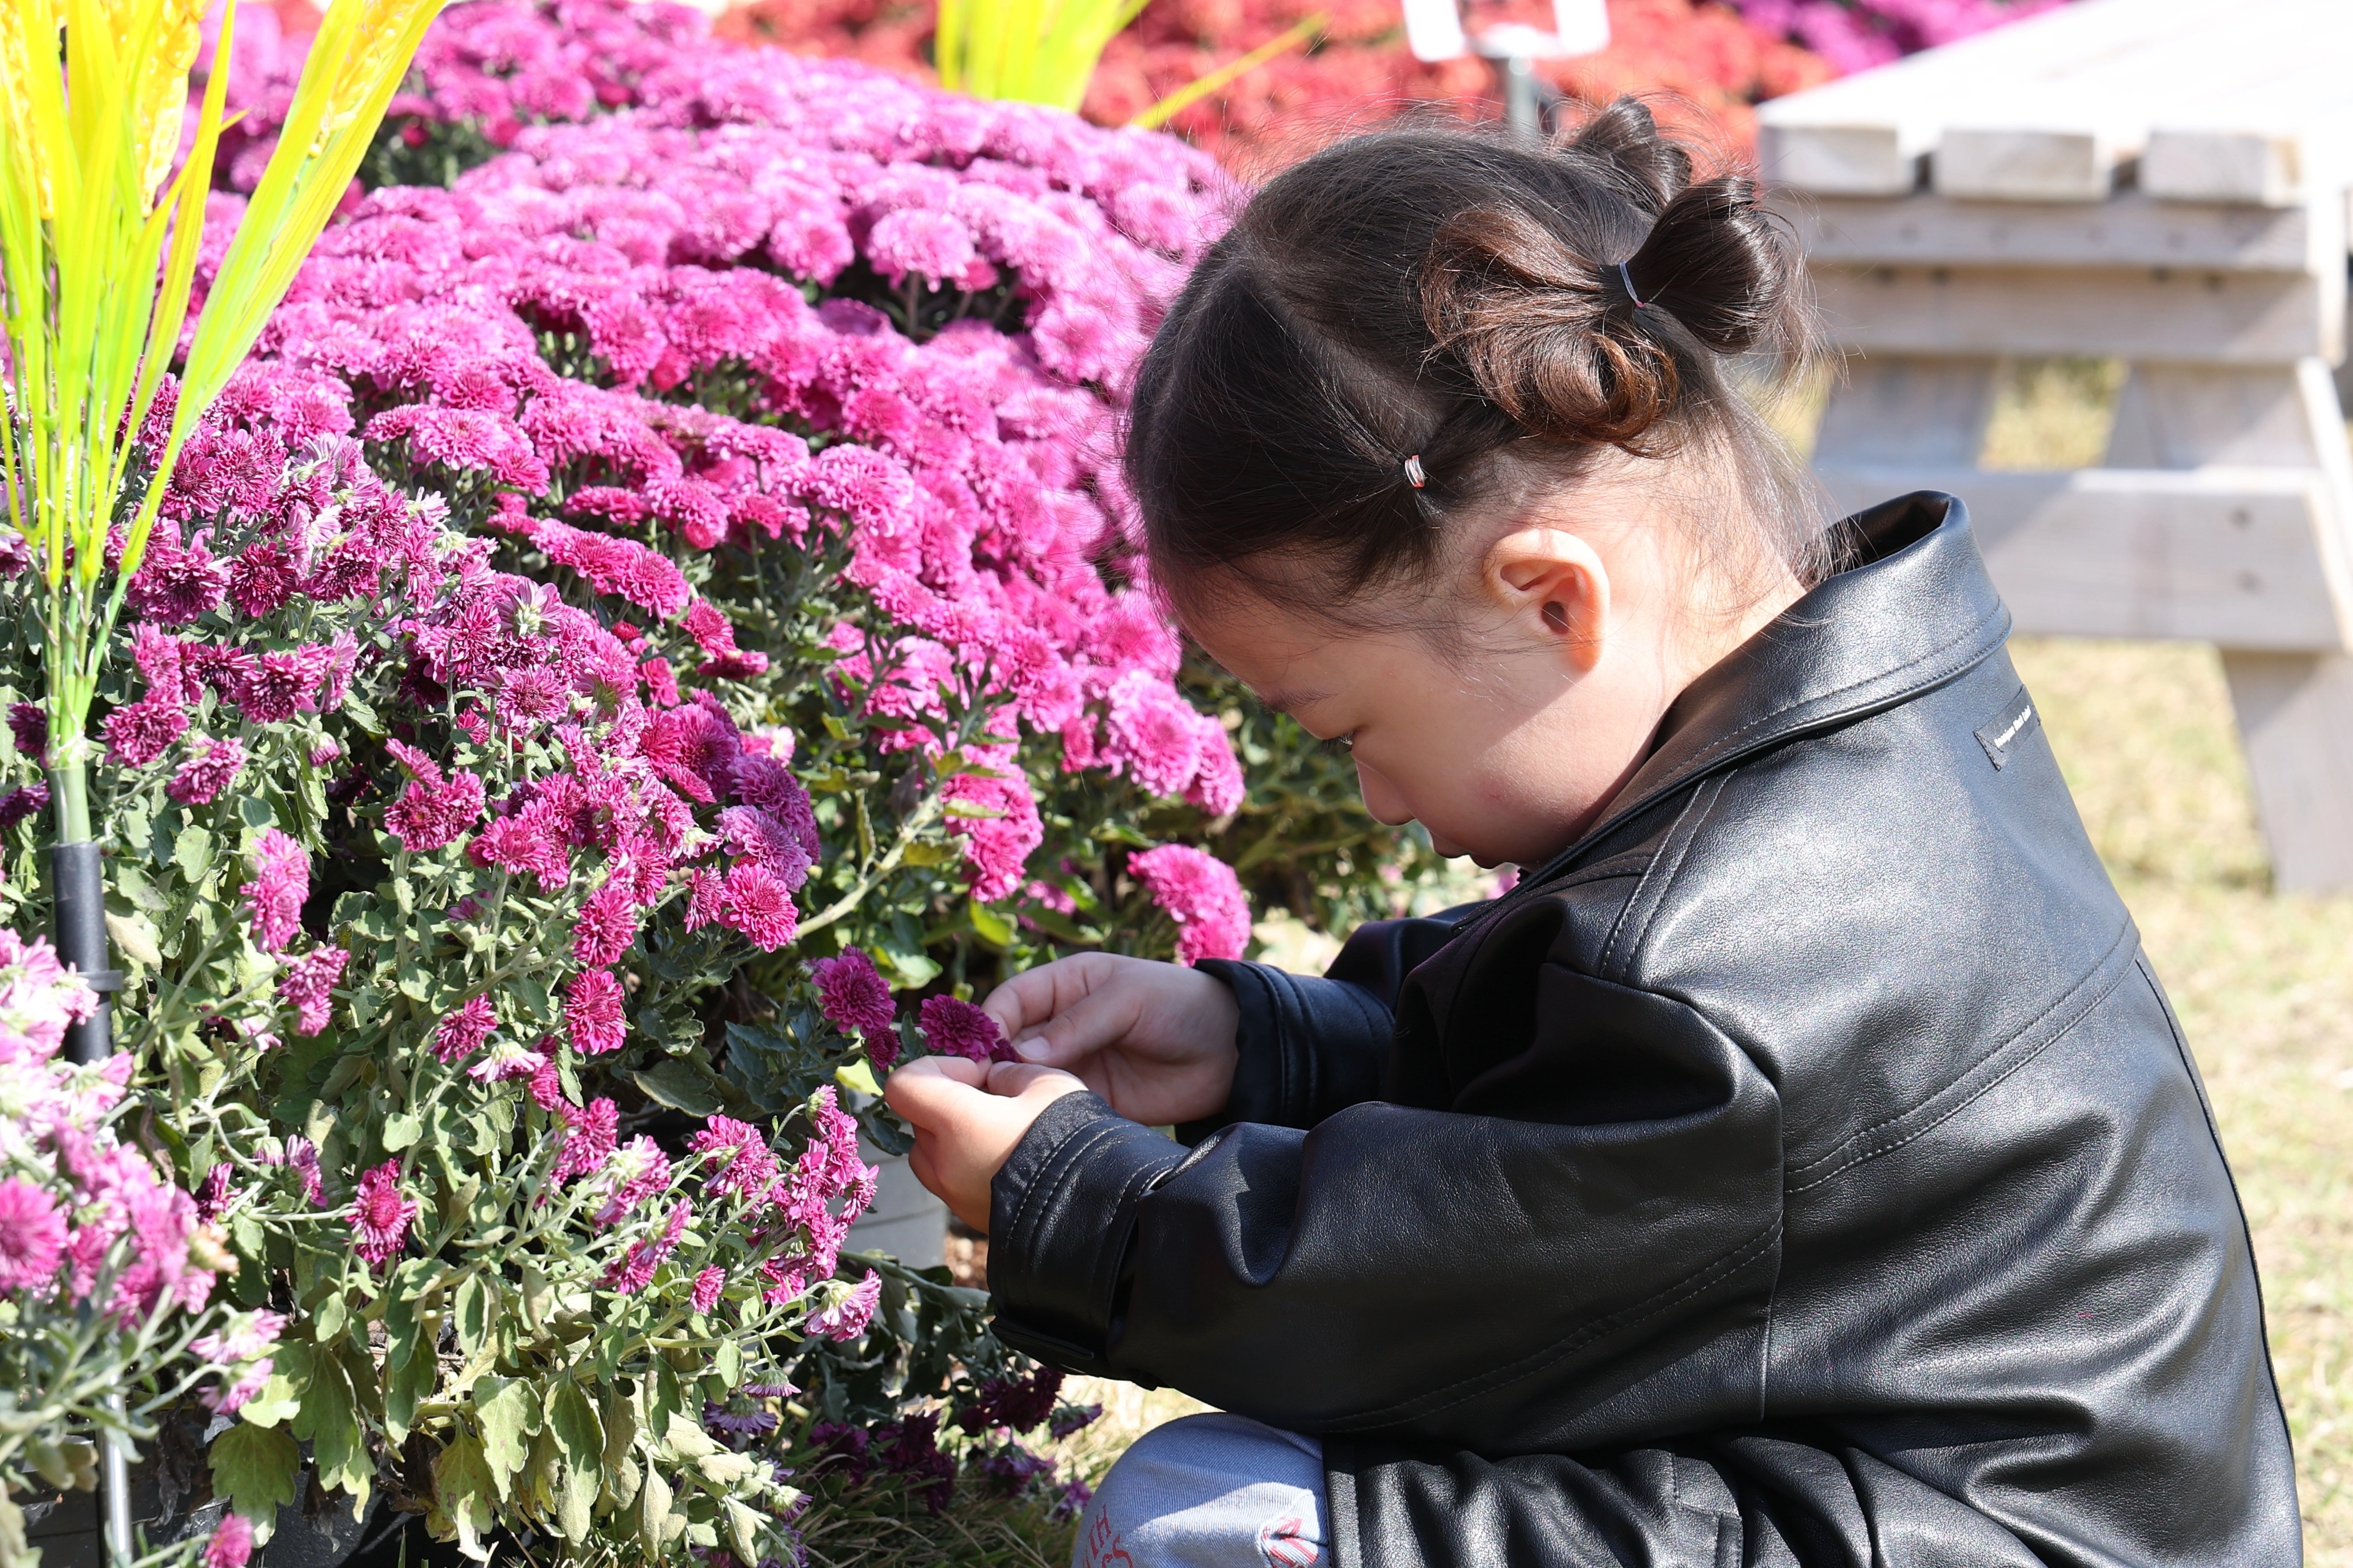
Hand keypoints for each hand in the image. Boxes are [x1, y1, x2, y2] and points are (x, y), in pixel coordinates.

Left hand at [885, 1056, 1087, 1231]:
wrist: (1094, 1211)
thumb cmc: (1071, 1140)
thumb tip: (994, 1080)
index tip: (977, 1072)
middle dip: (949, 1098)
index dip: (934, 1067)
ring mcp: (952, 1195)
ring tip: (997, 1130)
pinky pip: (948, 1179)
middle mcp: (942, 1162)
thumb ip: (1011, 1073)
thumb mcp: (1047, 1084)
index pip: (904, 1084)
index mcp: (954, 1123)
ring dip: (951, 1133)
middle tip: (994, 1096)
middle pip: (918, 1116)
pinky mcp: (967, 1216)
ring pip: (929, 1151)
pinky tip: (1006, 1157)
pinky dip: (964, 1161)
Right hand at [980, 953, 1240, 1127]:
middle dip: (991, 1065)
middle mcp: (1059, 1025)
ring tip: (1002, 1112)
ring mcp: (1072, 1064)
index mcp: (1065, 985)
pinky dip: (1037, 1117)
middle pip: (1007, 1045)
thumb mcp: (1128, 999)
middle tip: (981, 1091)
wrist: (1230, 1052)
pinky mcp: (1087, 1099)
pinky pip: (1050, 1108)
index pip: (1010, 1001)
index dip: (991, 1025)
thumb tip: (1018, 1053)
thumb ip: (1076, 1024)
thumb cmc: (1180, 1005)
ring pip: (1022, 1080)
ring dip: (1009, 1095)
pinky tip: (1031, 1127)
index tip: (984, 1053)